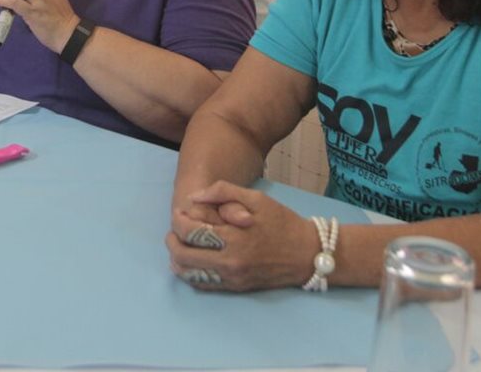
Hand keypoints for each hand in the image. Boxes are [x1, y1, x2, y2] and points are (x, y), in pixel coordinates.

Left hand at [166, 181, 314, 291]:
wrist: (308, 254)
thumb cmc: (282, 222)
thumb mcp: (257, 198)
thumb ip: (223, 192)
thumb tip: (194, 197)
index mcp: (234, 237)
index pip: (190, 231)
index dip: (179, 220)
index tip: (180, 213)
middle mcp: (230, 261)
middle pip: (183, 255)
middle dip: (172, 241)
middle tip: (174, 232)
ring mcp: (232, 278)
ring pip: (189, 274)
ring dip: (177, 260)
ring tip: (179, 246)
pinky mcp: (235, 288)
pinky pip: (203, 285)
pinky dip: (190, 274)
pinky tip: (190, 264)